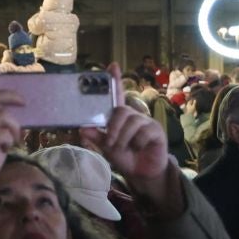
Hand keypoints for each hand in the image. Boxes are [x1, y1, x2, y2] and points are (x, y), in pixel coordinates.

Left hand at [80, 65, 178, 211]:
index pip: (118, 95)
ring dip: (123, 138)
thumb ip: (97, 137)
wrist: (142, 173)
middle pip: (122, 110)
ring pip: (132, 122)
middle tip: (111, 143)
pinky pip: (144, 132)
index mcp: (121, 117)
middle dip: (114, 128)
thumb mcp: (108, 148)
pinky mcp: (156, 131)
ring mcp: (146, 122)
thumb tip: (82, 128)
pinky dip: (137, 143)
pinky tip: (139, 148)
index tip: (112, 65)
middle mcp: (134, 115)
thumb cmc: (126, 157)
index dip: (115, 80)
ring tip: (123, 149)